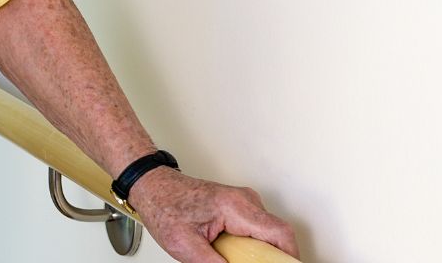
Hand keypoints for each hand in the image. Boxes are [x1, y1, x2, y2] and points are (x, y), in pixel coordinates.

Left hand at [128, 168, 299, 262]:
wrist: (152, 186)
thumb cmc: (163, 205)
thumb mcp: (185, 246)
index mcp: (234, 206)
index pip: (279, 233)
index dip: (288, 257)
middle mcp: (245, 201)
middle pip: (277, 236)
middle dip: (270, 258)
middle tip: (245, 262)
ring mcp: (244, 203)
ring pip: (268, 236)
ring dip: (259, 254)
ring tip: (231, 256)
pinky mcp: (240, 209)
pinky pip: (258, 232)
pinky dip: (252, 248)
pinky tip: (234, 254)